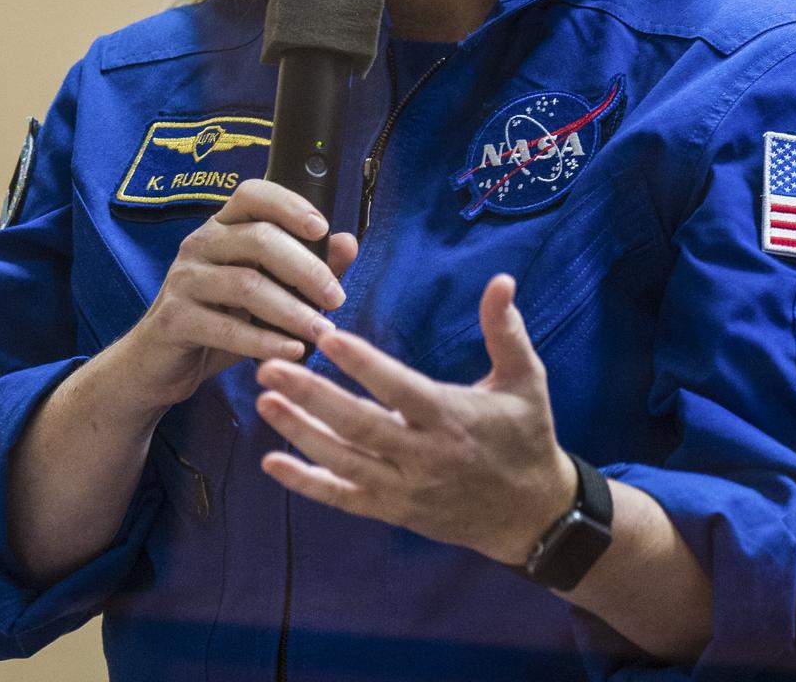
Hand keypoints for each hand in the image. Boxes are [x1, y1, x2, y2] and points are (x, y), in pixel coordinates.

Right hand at [120, 179, 357, 410]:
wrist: (158, 363)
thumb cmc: (218, 318)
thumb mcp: (265, 291)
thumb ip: (306, 266)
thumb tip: (348, 243)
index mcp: (222, 227)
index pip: (253, 194)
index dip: (289, 205)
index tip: (323, 228)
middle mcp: (200, 244)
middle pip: (260, 239)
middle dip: (306, 269)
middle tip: (337, 298)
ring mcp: (184, 280)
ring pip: (247, 285)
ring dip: (292, 310)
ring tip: (322, 330)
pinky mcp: (174, 318)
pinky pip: (226, 327)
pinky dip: (265, 340)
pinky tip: (292, 351)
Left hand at [255, 273, 576, 563]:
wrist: (531, 515)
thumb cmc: (525, 436)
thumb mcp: (526, 380)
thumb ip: (506, 330)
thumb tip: (500, 280)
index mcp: (450, 417)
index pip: (399, 389)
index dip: (363, 365)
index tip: (328, 338)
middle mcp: (422, 455)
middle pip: (359, 425)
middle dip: (311, 397)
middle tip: (270, 367)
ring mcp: (404, 487)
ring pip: (343, 461)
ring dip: (300, 432)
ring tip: (264, 400)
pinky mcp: (393, 509)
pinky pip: (343, 497)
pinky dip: (306, 483)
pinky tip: (272, 462)